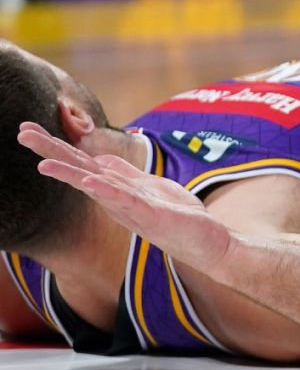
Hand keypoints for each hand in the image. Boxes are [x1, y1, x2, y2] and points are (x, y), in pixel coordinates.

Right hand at [17, 123, 234, 273]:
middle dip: (51, 152)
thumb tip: (100, 159)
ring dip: (71, 174)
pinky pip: (127, 201)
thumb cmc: (177, 215)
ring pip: (96, 187)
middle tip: (21, 133)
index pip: (81, 163)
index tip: (27, 127)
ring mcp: (133, 208)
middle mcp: (117, 199)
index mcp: (115, 188)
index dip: (56, 145)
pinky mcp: (153, 216)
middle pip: (80, 171)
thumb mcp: (149, 187)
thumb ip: (124, 174)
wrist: (208, 242)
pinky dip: (108, 191)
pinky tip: (90, 183)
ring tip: (43, 163)